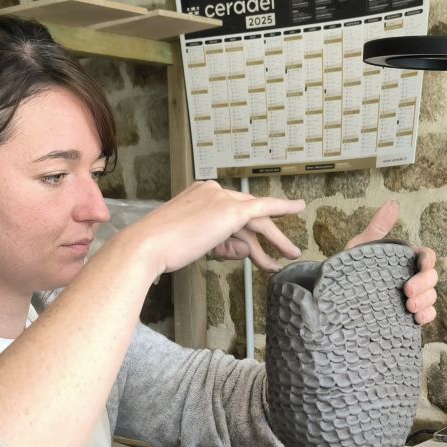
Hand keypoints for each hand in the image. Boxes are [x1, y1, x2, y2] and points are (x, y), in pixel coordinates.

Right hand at [130, 181, 303, 274]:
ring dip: (276, 240)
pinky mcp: (230, 210)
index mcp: (199, 195)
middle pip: (247, 216)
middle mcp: (212, 191)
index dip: (238, 239)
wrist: (148, 245)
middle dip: (266, 237)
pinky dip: (282, 207)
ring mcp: (221, 198)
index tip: (251, 250)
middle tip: (283, 253)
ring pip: (257, 219)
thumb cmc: (160, 249)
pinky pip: (263, 207)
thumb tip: (246, 249)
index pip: (228, 216)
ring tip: (290, 255)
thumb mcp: (194, 246)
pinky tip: (298, 208)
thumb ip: (223, 245)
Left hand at [344, 200, 437, 325]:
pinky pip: (426, 316)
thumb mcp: (363, 245)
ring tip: (409, 307)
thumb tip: (392, 203)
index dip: (428, 260)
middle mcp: (411, 277)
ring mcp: (411, 297)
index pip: (427, 256)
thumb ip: (378, 226)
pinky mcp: (407, 315)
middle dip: (424, 284)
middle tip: (407, 291)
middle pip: (432, 278)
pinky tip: (417, 319)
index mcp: (405, 260)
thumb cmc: (350, 267)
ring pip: (431, 297)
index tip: (421, 265)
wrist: (336, 297)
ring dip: (425, 301)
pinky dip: (426, 316)